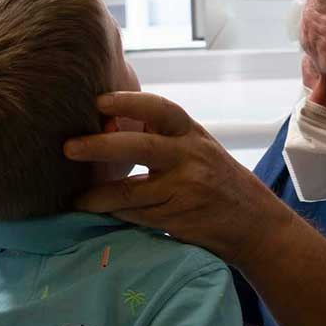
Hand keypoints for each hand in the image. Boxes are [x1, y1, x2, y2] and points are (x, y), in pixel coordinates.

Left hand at [65, 91, 295, 265]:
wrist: (256, 224)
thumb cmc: (217, 180)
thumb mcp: (196, 148)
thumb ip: (160, 135)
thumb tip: (106, 124)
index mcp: (193, 134)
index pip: (161, 109)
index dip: (129, 102)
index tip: (99, 102)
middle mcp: (191, 158)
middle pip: (140, 147)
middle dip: (101, 146)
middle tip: (69, 147)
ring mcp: (185, 191)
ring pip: (130, 192)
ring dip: (97, 195)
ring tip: (75, 197)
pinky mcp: (178, 220)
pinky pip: (136, 216)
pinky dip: (113, 213)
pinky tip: (95, 211)